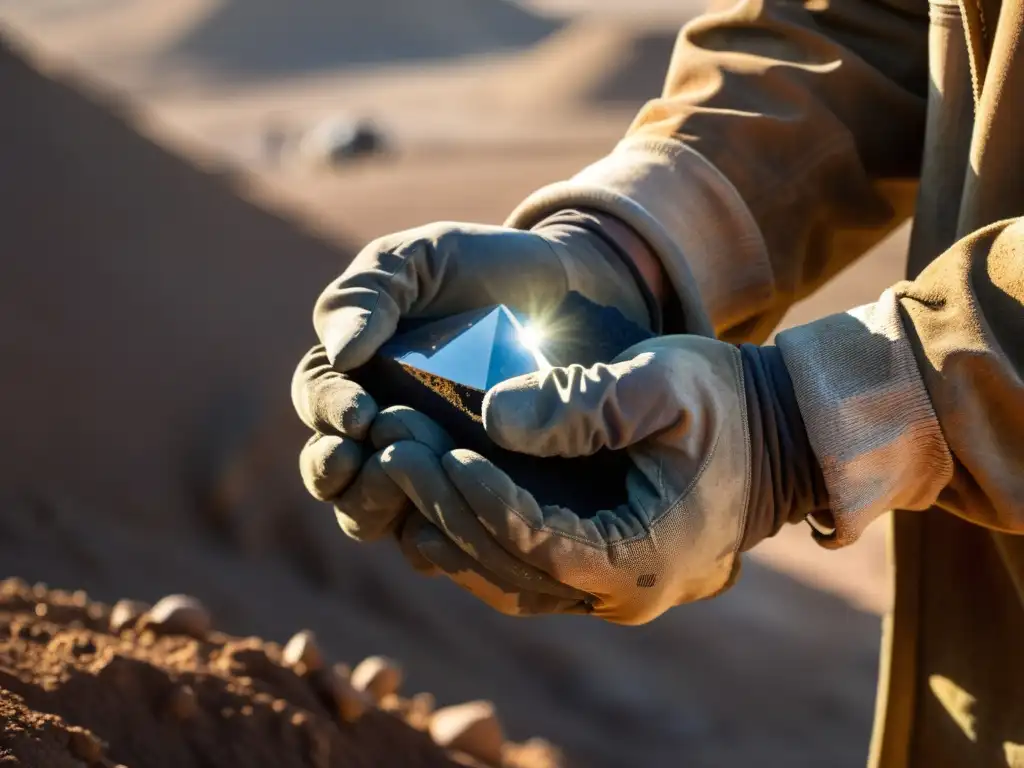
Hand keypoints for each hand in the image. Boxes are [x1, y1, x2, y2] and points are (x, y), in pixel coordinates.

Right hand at [292, 214, 654, 549]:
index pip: (318, 400)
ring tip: (405, 486)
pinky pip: (440, 535)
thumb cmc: (489, 269)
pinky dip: (434, 537)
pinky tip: (453, 526)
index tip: (361, 414)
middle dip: (336, 472)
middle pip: (333, 472)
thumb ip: (371, 290)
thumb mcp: (424, 259)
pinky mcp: (474, 496)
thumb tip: (340, 353)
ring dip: (375, 507)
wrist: (574, 294)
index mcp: (355, 372)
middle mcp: (379, 428)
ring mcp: (425, 467)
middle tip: (368, 460)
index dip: (328, 412)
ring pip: (374, 512)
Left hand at [379, 335, 828, 623]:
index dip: (479, 499)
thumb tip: (495, 415)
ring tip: (396, 465)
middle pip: (508, 568)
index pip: (538, 542)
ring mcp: (607, 590)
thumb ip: (588, 402)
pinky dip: (473, 535)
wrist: (779, 439)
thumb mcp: (669, 384)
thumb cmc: (729, 404)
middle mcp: (621, 594)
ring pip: (504, 577)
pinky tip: (431, 492)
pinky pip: (519, 568)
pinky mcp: (595, 570)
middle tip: (391, 449)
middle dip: (444, 508)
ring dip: (447, 525)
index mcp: (645, 557)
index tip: (429, 449)